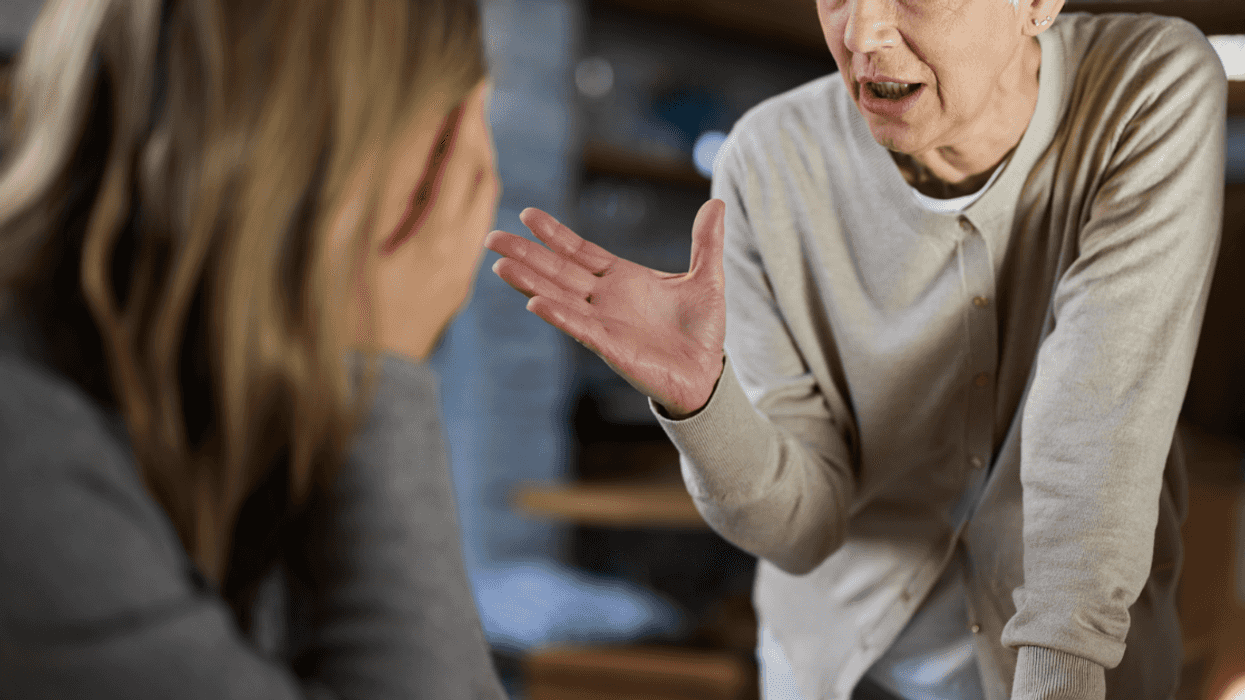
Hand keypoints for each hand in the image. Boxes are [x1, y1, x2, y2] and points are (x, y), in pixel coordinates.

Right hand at [347, 79, 500, 362]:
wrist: (363, 383)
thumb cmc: (339, 315)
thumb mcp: (347, 247)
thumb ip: (377, 193)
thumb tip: (397, 141)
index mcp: (434, 241)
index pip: (459, 164)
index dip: (466, 119)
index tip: (471, 84)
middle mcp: (459, 254)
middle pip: (482, 178)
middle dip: (478, 133)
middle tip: (473, 95)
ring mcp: (461, 272)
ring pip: (485, 204)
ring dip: (479, 161)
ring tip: (467, 127)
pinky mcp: (456, 284)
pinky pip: (476, 226)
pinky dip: (472, 191)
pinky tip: (457, 181)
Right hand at [484, 199, 726, 417]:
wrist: (707, 373)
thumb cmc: (702, 330)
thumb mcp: (708, 278)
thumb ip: (706, 242)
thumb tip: (718, 202)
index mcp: (622, 278)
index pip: (580, 252)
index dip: (555, 234)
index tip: (528, 215)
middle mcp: (605, 299)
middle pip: (558, 271)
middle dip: (526, 254)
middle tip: (491, 237)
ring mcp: (605, 322)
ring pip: (560, 297)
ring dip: (530, 282)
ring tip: (500, 265)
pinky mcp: (611, 346)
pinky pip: (580, 328)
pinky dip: (559, 315)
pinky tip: (535, 303)